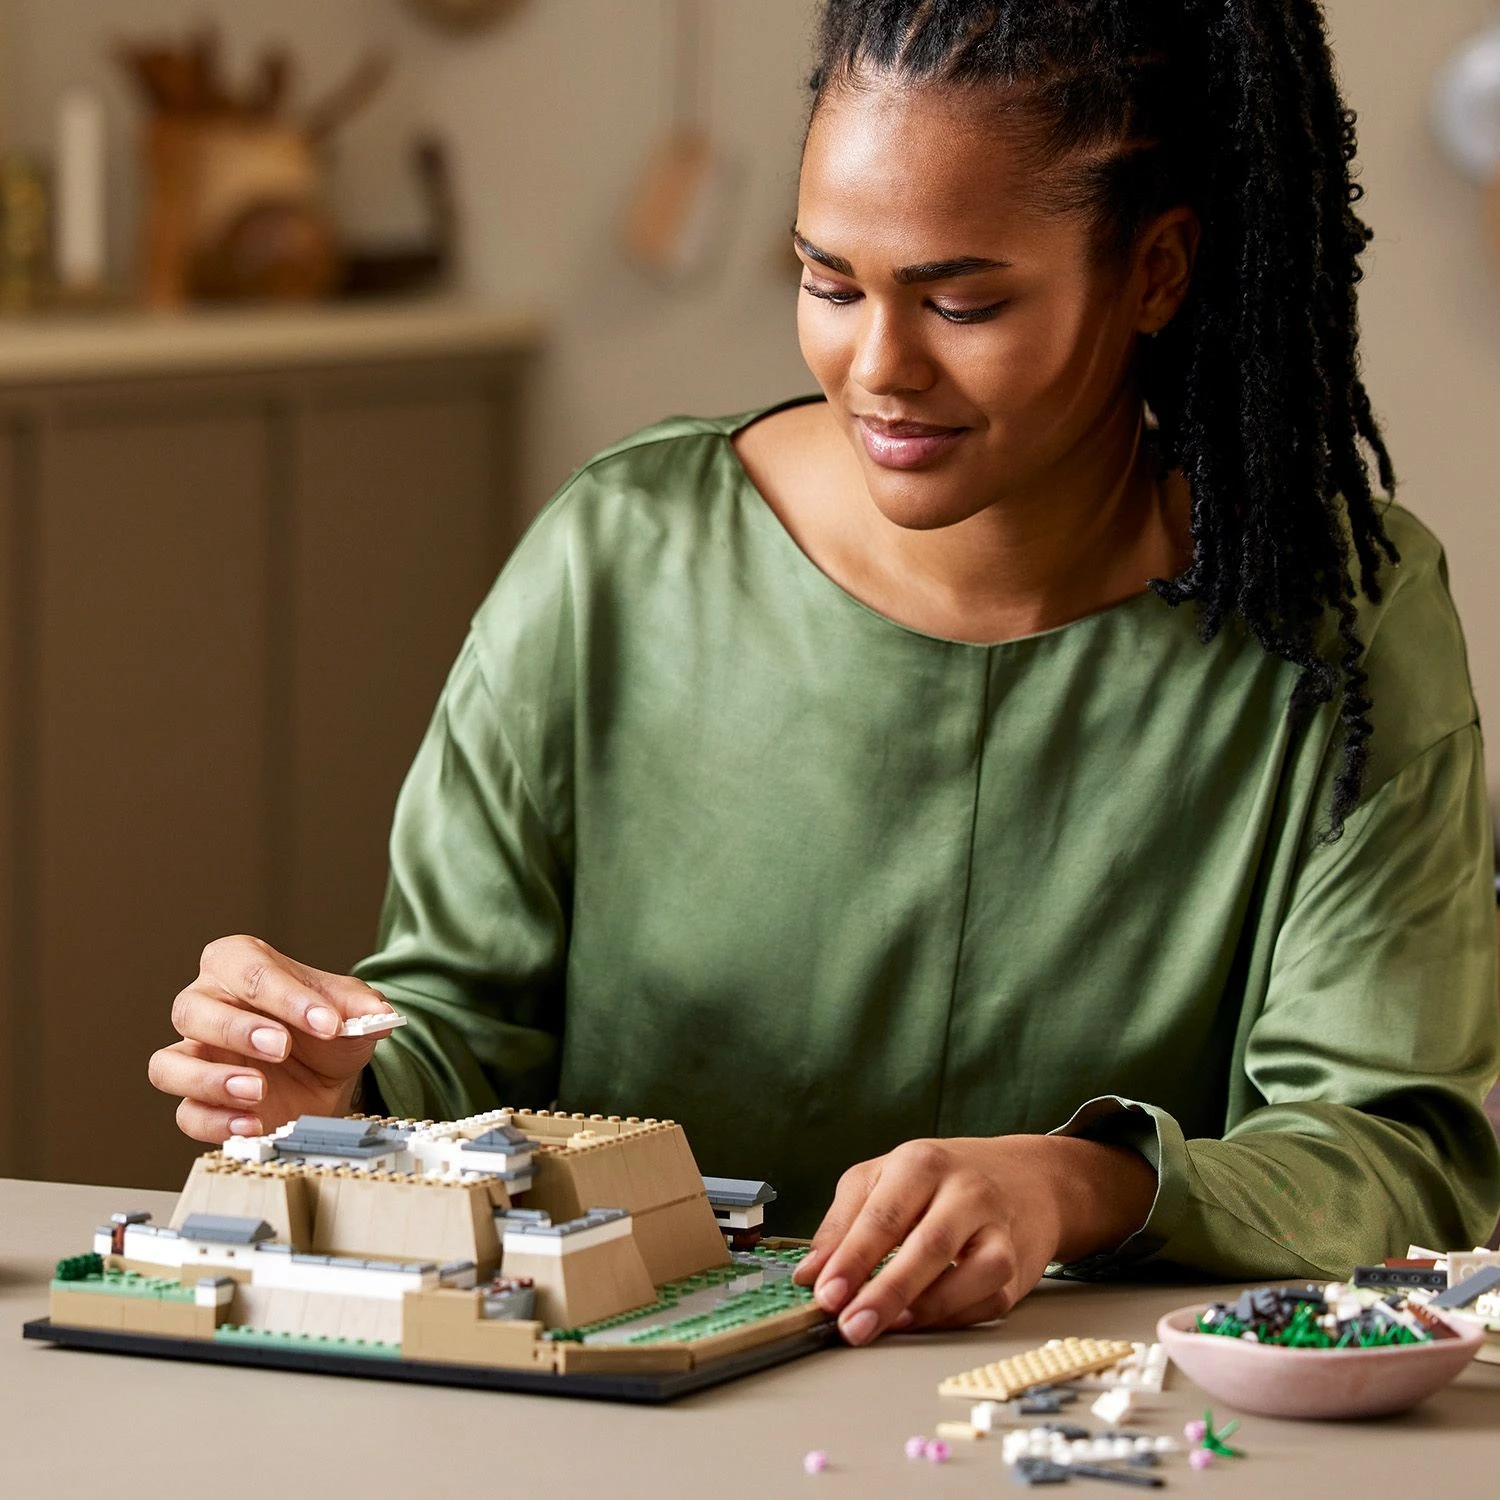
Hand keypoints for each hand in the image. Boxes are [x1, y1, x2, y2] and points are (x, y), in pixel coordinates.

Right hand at [148, 935, 400, 1141]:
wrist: (327, 1077)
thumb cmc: (324, 1029)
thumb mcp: (350, 1009)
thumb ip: (362, 1007)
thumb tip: (378, 1015)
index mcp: (240, 965)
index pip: (249, 969)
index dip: (287, 996)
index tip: (327, 1021)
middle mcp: (206, 1004)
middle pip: (192, 1009)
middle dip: (237, 1030)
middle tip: (281, 1047)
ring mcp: (195, 1055)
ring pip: (169, 1064)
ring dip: (210, 1079)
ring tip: (258, 1090)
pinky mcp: (197, 1100)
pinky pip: (185, 1113)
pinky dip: (215, 1122)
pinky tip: (253, 1124)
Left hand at [791, 1135, 1155, 1344]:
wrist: (1024, 1178)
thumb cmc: (941, 1180)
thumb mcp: (883, 1179)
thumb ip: (843, 1223)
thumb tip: (809, 1274)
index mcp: (922, 1164)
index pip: (883, 1215)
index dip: (851, 1259)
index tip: (824, 1294)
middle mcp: (965, 1192)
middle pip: (928, 1245)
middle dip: (886, 1291)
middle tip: (850, 1325)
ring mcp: (997, 1230)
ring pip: (971, 1274)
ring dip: (925, 1309)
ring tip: (885, 1327)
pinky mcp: (1017, 1267)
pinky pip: (987, 1300)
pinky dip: (952, 1317)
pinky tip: (919, 1323)